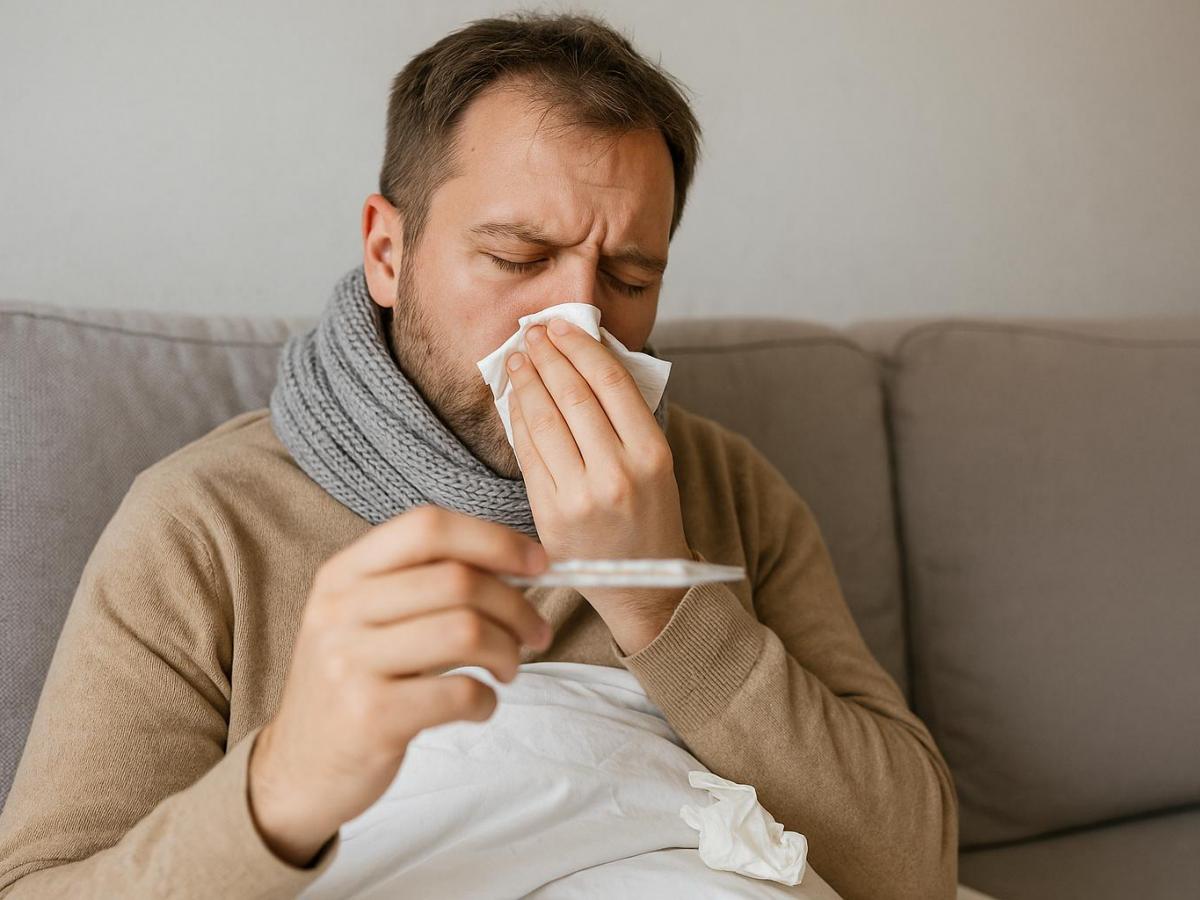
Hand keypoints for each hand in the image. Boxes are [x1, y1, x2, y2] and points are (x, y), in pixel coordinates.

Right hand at [248, 505, 551, 866]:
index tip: (537, 563)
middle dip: (517, 606)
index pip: (427, 527)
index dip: (493, 540)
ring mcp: (350, 662)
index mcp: (343, 573)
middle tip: (535, 633)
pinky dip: (487, 700)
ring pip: (466, 631)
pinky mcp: (369, 717)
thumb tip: (519, 565)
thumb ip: (423, 584)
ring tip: (507, 669)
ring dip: (508, 651)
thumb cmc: (354, 684)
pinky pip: (459, 692)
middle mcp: (340, 609)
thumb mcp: (364, 618)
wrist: (298, 769)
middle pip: (459, 581)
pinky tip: (479, 706)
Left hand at [505, 319, 690, 651]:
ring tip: (519, 359)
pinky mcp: (550, 515)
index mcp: (652, 454)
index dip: (580, 346)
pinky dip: (518, 420)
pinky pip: (528, 454)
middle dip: (548, 357)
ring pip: (544, 421)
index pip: (610, 382)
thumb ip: (625, 415)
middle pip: (573, 396)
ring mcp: (580, 496)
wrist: (644, 585)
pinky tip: (515, 399)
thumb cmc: (650, 513)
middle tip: (532, 332)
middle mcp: (618, 473)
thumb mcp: (657, 463)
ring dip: (527, 382)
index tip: (560, 325)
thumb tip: (584, 356)